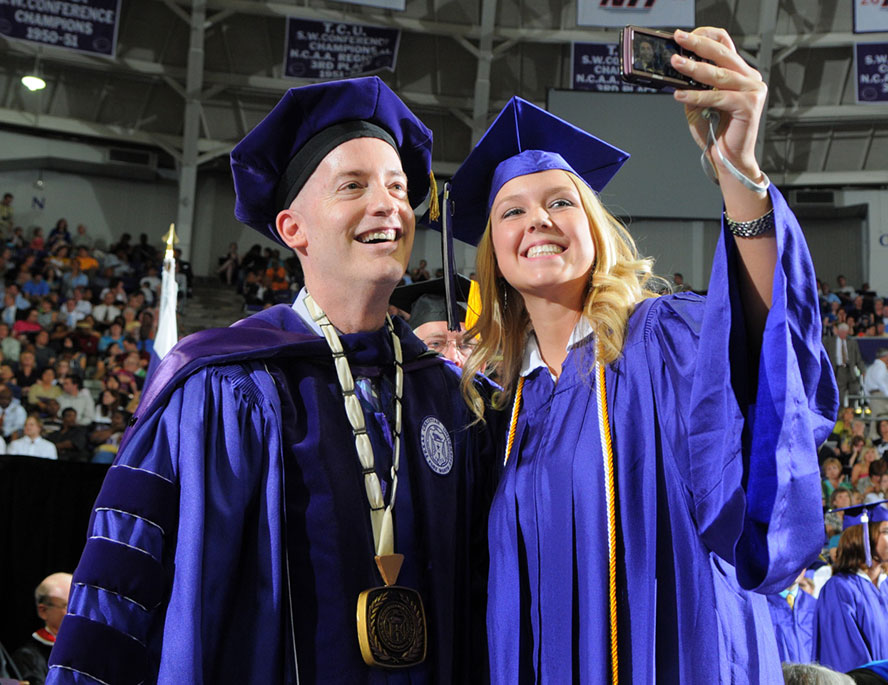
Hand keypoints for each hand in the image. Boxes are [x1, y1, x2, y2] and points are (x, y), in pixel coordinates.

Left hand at [670, 27, 767, 184]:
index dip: (706, 37)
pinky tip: (679, 95)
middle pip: (723, 54)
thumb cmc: (714, 132)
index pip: (725, 46)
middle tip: (679, 39)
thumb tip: (676, 69)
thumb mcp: (698, 102)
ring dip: (693, 68)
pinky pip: (717, 96)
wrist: (727, 159)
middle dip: (698, 45)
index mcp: (740, 74)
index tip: (685, 36)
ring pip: (719, 74)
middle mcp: (750, 79)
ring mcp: (753, 90)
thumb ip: (692, 85)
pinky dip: (696, 95)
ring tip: (675, 63)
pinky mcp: (749, 105)